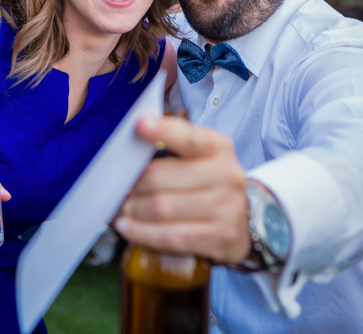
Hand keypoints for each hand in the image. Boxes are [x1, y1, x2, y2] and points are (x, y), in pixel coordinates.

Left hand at [114, 116, 250, 264]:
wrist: (246, 219)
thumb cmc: (208, 182)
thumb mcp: (200, 157)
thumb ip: (171, 146)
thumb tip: (127, 151)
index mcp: (218, 147)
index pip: (186, 137)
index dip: (162, 130)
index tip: (139, 125)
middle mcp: (226, 175)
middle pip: (160, 177)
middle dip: (132, 186)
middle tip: (116, 190)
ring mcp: (226, 208)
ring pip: (162, 208)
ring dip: (133, 210)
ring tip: (121, 209)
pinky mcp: (220, 237)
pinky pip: (170, 236)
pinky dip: (142, 233)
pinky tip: (128, 228)